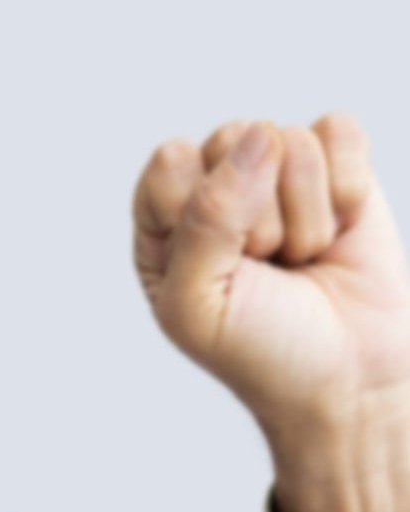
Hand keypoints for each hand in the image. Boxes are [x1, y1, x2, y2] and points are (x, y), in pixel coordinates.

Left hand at [135, 116, 409, 511]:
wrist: (350, 380)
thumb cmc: (262, 350)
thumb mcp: (199, 303)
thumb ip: (204, 220)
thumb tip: (257, 137)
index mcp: (161, 217)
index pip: (172, 162)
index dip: (207, 212)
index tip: (227, 266)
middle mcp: (214, 187)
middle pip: (232, 143)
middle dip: (261, 218)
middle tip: (270, 268)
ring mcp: (276, 173)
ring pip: (290, 142)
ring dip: (307, 215)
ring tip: (302, 259)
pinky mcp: (336, 169)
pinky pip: (339, 132)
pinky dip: (350, 186)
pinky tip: (341, 229)